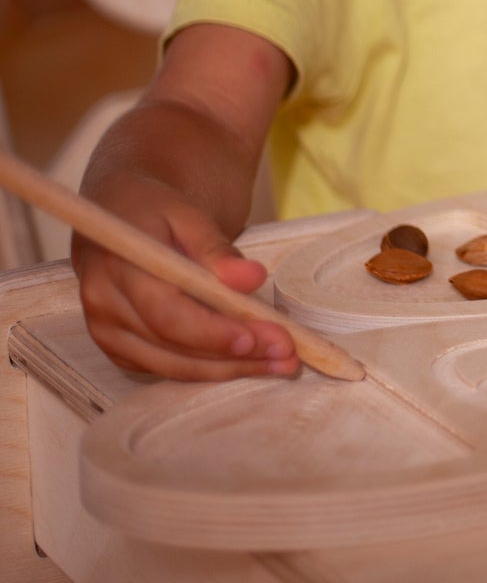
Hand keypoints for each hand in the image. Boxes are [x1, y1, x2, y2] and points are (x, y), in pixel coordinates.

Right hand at [74, 169, 297, 380]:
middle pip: (172, 345)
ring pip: (171, 365)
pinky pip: (165, 367)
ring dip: (228, 369)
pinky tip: (247, 362)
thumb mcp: (188, 215)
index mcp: (118, 266)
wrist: (118, 218)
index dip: (211, 332)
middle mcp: (104, 304)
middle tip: (286, 355)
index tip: (256, 338)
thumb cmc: (156, 212)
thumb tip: (252, 279)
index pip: (166, 312)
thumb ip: (218, 249)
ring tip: (279, 363)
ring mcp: (105, 330)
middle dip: (233, 356)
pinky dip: (208, 369)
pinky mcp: (117, 346)